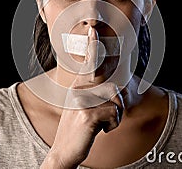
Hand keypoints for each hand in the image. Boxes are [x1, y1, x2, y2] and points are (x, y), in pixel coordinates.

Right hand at [41, 27, 123, 167]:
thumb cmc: (79, 129)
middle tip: (104, 119)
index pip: (89, 63)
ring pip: (116, 102)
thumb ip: (96, 95)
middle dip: (116, 106)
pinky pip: (114, 114)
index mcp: (79, 86)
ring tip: (100, 125)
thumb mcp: (85, 108)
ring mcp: (81, 101)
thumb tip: (117, 88)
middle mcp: (79, 90)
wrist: (63, 150)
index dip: (92, 46)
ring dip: (115, 118)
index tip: (92, 30)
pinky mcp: (86, 114)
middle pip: (114, 88)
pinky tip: (99, 130)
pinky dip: (112, 125)